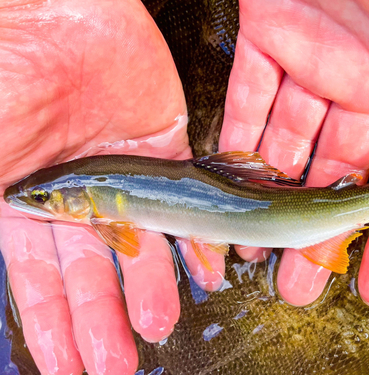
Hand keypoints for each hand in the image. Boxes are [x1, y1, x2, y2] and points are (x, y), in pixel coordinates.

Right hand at [0, 0, 190, 373]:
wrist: (57, 13)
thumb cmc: (7, 75)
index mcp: (28, 204)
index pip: (41, 282)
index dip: (54, 327)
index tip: (68, 367)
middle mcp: (79, 196)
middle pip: (93, 273)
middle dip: (102, 321)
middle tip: (116, 365)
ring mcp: (124, 175)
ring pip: (141, 245)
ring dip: (150, 288)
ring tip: (157, 327)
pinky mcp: (166, 150)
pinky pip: (186, 204)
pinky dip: (195, 238)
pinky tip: (204, 272)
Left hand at [219, 0, 368, 305]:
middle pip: (338, 176)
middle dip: (316, 234)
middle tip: (298, 285)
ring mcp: (317, 60)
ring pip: (289, 146)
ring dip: (270, 198)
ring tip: (254, 250)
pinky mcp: (270, 33)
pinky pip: (249, 95)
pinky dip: (238, 138)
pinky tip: (228, 182)